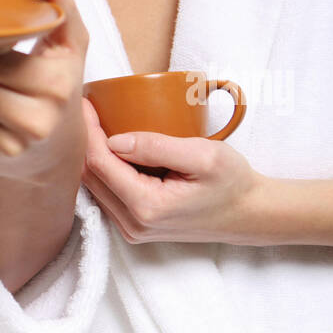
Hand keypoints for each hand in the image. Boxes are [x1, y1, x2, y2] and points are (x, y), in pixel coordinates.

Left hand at [81, 97, 266, 243]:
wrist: (249, 213)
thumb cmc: (232, 182)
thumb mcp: (204, 156)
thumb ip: (157, 147)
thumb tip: (114, 140)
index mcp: (147, 207)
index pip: (99, 163)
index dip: (88, 130)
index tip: (85, 102)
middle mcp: (133, 224)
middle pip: (90, 176)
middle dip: (84, 140)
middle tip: (87, 107)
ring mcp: (133, 229)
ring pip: (95, 186)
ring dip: (91, 154)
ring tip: (95, 122)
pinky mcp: (136, 226)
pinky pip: (107, 193)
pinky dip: (103, 168)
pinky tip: (108, 145)